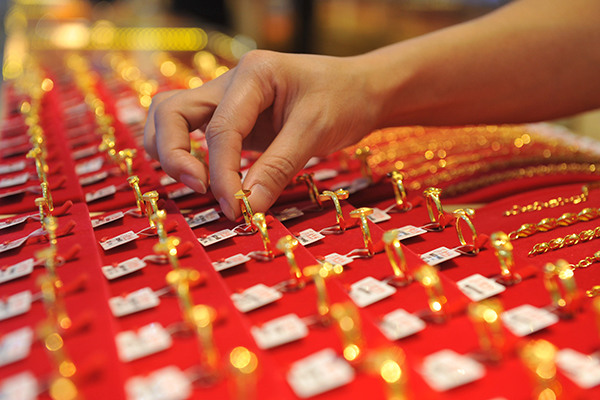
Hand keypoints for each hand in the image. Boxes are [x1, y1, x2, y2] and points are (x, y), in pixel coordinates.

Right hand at [144, 50, 380, 219]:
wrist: (362, 91)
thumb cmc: (345, 100)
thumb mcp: (315, 132)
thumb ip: (278, 169)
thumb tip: (246, 208)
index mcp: (253, 74)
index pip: (221, 129)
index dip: (222, 174)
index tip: (236, 208)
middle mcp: (231, 82)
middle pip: (171, 112)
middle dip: (175, 156)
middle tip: (202, 190)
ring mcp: (228, 99)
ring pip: (171, 119)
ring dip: (173, 153)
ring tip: (202, 185)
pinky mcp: (233, 119)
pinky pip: (194, 133)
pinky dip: (188, 155)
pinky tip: (210, 180)